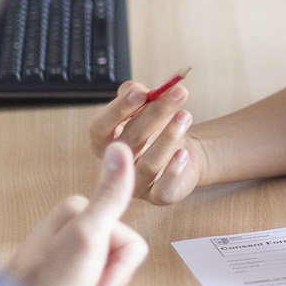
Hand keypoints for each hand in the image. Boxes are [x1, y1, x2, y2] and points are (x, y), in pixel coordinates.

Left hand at [5, 142, 150, 285]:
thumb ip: (110, 195)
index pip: (131, 245)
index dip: (119, 271)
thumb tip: (119, 146)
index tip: (94, 283)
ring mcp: (68, 261)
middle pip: (121, 266)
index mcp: (79, 214)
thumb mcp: (87, 237)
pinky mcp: (63, 285)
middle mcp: (73, 234)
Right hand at [90, 77, 207, 203]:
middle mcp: (118, 165)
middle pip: (130, 140)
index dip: (118, 109)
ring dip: (169, 137)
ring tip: (185, 116)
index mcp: (106, 142)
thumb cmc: (157, 129)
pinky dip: (175, 169)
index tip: (141, 92)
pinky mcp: (158, 196)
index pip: (100, 128)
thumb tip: (136, 90)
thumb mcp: (144, 106)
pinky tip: (184, 153)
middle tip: (177, 93)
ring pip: (150, 163)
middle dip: (155, 114)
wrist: (183, 154)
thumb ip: (134, 93)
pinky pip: (164, 187)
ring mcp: (136, 184)